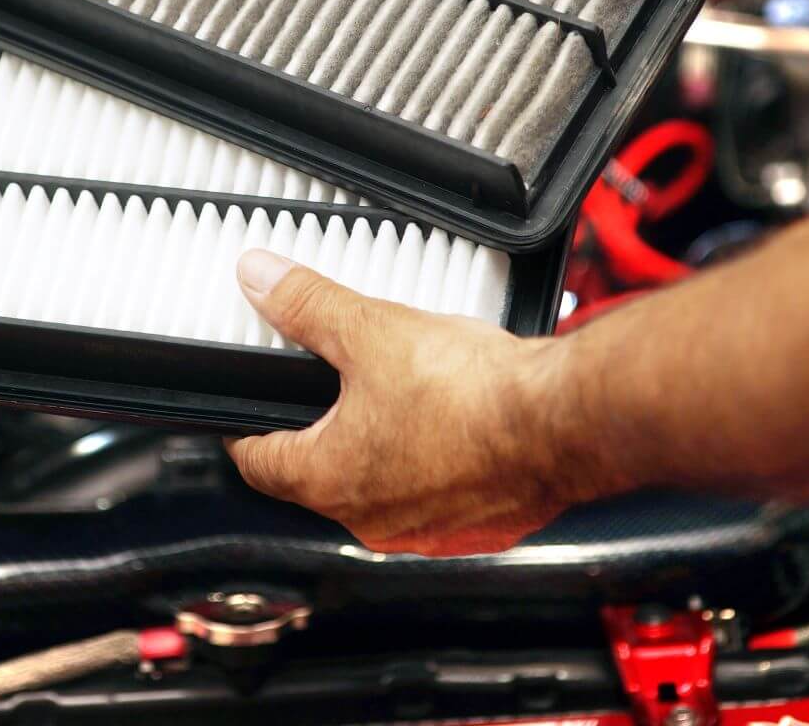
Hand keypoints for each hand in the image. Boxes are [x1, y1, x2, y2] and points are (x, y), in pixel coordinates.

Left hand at [224, 249, 594, 555]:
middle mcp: (373, 520)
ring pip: (383, 487)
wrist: (561, 421)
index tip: (248, 412)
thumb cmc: (473, 393)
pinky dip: (436, 465)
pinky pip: (439, 496)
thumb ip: (306, 305)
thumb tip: (261, 280)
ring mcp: (428, 529)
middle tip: (328, 387)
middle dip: (320, 431)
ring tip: (400, 395)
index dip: (246, 430)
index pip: (259, 462)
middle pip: (321, 476)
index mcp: (330, 479)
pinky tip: (454, 424)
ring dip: (382, 449)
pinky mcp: (479, 526)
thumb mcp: (371, 329)